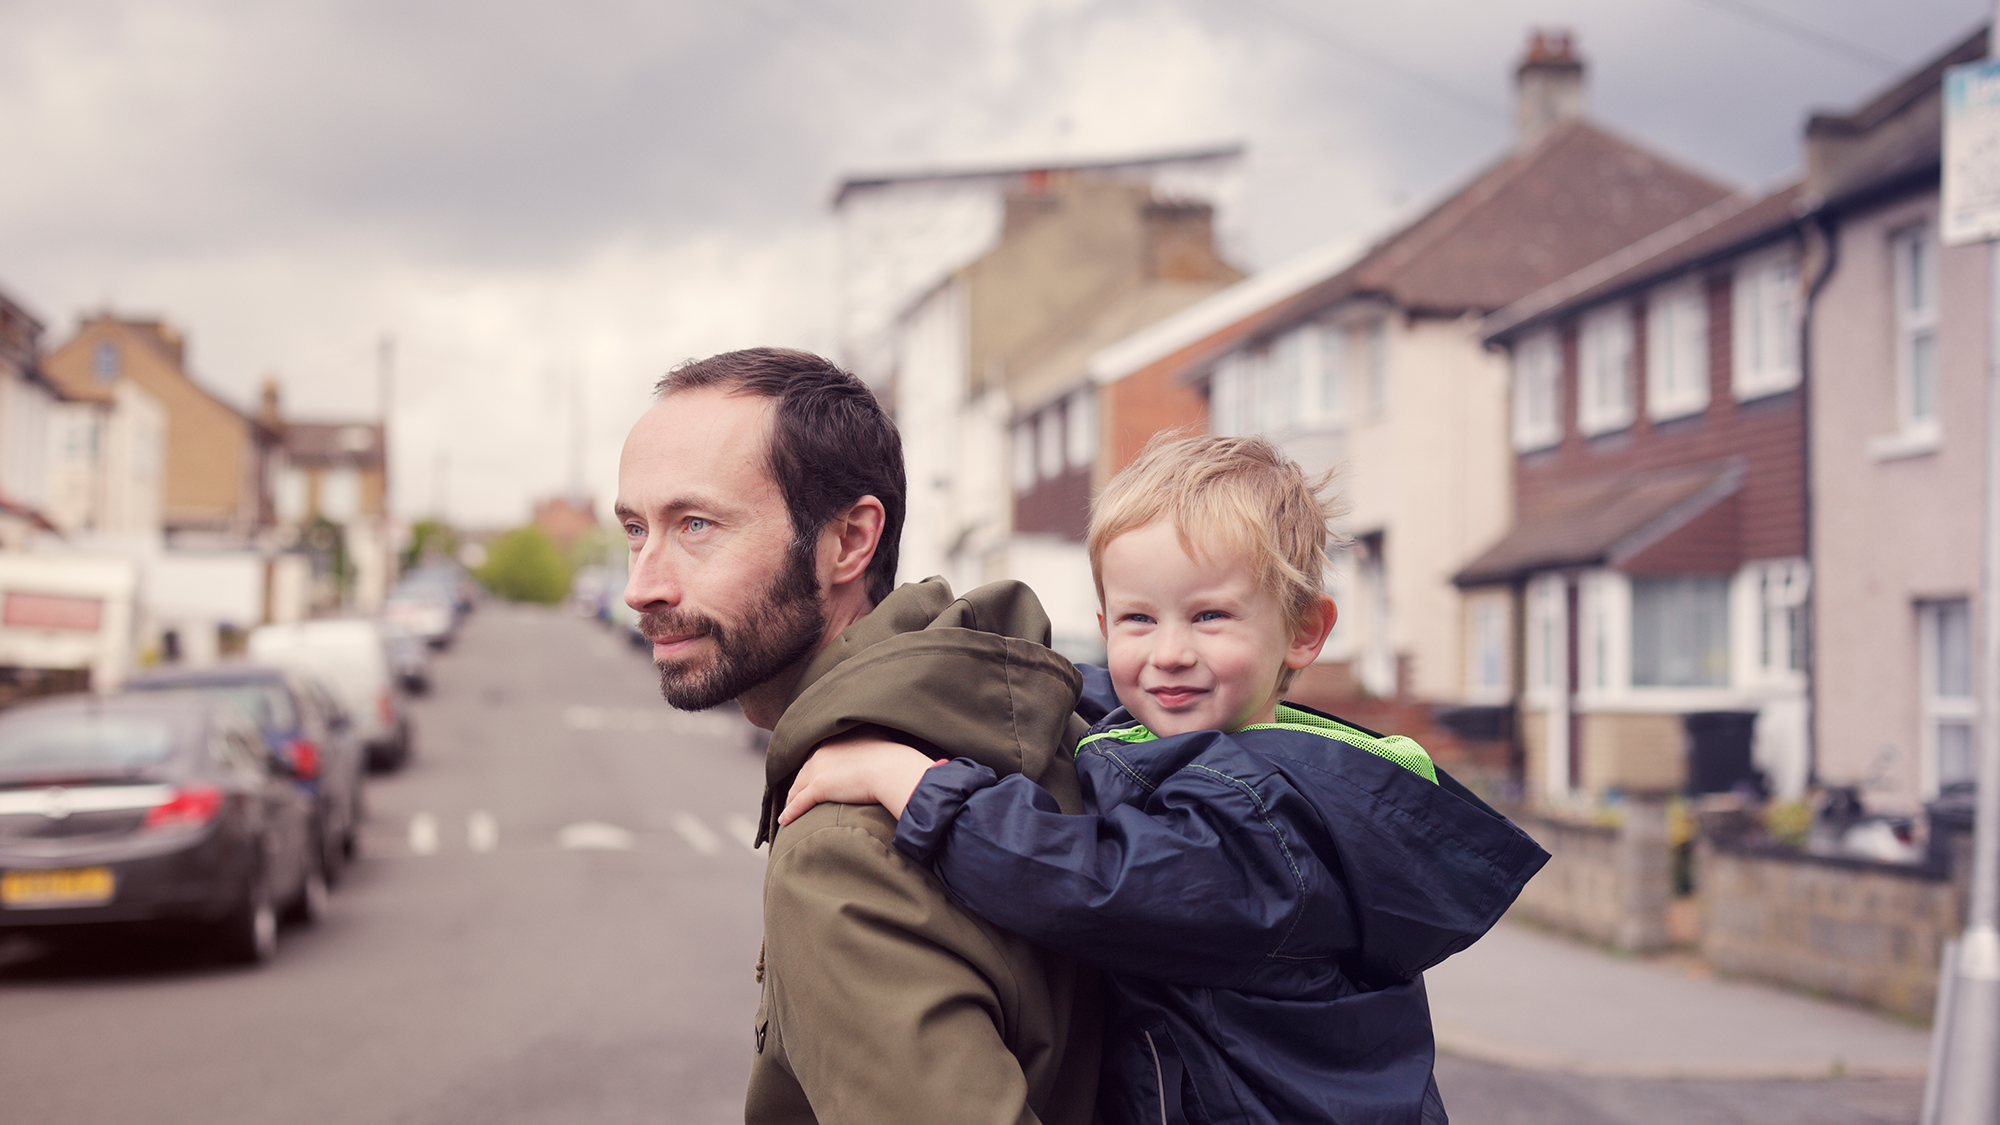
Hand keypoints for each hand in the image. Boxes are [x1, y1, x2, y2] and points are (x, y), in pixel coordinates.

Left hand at [778, 730, 937, 824]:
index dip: (812, 771)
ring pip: (797, 788)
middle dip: (797, 786)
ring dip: (791, 800)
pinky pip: (798, 803)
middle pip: (802, 773)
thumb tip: (875, 751)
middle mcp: (821, 753)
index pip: (816, 758)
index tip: (811, 780)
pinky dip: (790, 813)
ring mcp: (818, 770)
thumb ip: (868, 747)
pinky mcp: (818, 788)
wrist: (891, 768)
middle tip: (793, 797)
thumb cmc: (891, 758)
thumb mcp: (876, 744)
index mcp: (834, 742)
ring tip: (788, 811)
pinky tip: (784, 821)